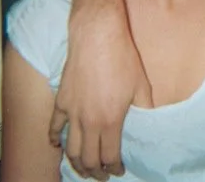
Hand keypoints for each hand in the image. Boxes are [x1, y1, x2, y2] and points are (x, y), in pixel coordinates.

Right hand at [49, 7, 152, 180]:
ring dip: (75, 162)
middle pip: (88, 158)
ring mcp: (72, 112)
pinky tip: (57, 145)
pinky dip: (54, 139)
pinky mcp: (62, 100)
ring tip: (82, 168)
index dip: (114, 168)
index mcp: (110, 120)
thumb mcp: (142, 86)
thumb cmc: (122, 59)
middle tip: (101, 175)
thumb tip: (150, 121)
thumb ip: (145, 108)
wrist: (98, 37)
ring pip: (70, 148)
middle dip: (95, 172)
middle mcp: (88, 121)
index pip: (109, 156)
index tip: (118, 170)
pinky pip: (54, 126)